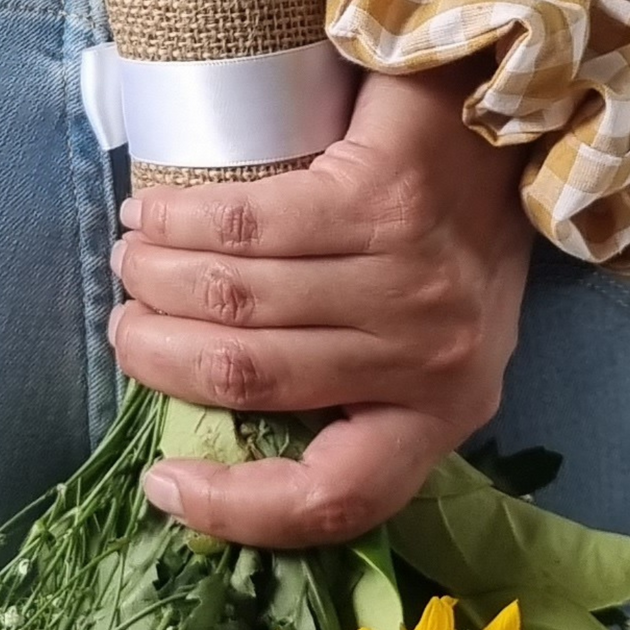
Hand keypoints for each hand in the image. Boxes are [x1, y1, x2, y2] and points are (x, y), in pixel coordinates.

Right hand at [106, 60, 534, 547]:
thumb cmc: (452, 236)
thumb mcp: (421, 338)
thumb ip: (353, 385)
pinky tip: (149, 214)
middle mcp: (431, 357)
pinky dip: (182, 220)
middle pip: (253, 378)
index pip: (339, 499)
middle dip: (160, 354)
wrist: (501, 119)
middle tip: (128, 327)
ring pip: (241, 299)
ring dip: (160, 281)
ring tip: (132, 265)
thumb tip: (220, 422)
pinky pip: (250, 223)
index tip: (164, 482)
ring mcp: (409, 279)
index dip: (238, 510)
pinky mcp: (382, 199)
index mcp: (444, 412)